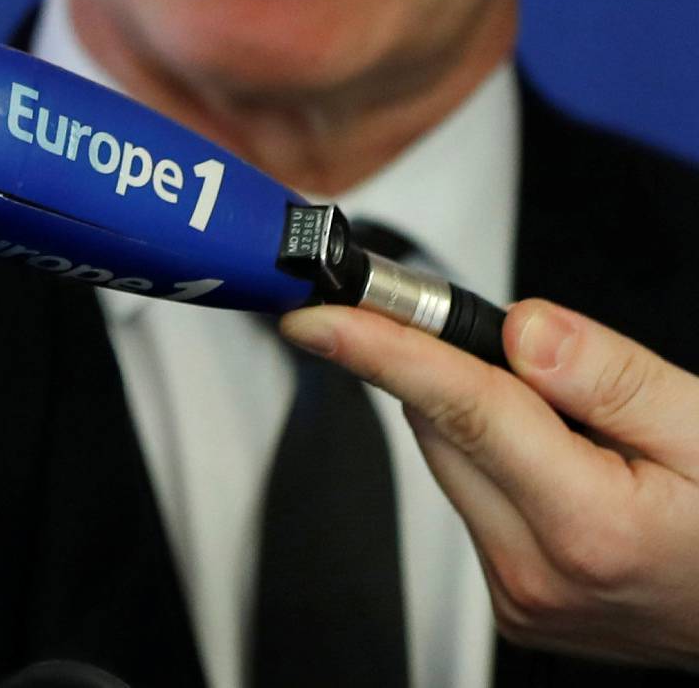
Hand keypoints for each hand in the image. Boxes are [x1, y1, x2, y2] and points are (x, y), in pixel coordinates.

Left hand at [282, 297, 698, 668]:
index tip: (316, 315)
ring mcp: (524, 600)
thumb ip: (608, 373)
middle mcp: (538, 576)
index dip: (381, 348)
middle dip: (461, 366)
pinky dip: (500, 461)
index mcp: (588, 527)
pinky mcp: (520, 607)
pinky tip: (570, 464)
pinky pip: (476, 500)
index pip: (460, 408)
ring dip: (485, 417)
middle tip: (538, 353)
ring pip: (452, 460)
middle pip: (443, 427)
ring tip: (581, 424)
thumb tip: (518, 330)